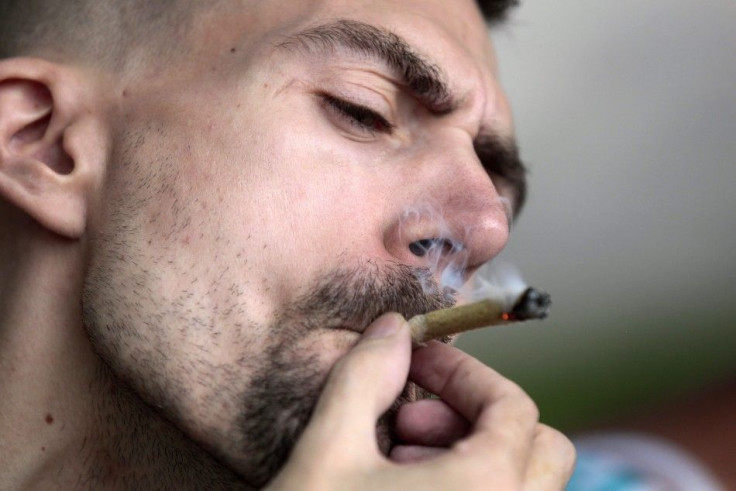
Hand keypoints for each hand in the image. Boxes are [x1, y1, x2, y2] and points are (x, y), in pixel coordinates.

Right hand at [266, 314, 574, 489]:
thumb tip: (391, 330)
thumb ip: (363, 377)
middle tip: (410, 421)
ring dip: (474, 458)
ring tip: (399, 466)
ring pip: (526, 487)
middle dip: (477, 417)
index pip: (513, 406)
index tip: (419, 363)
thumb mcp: (325, 453)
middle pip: (540, 447)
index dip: (464, 372)